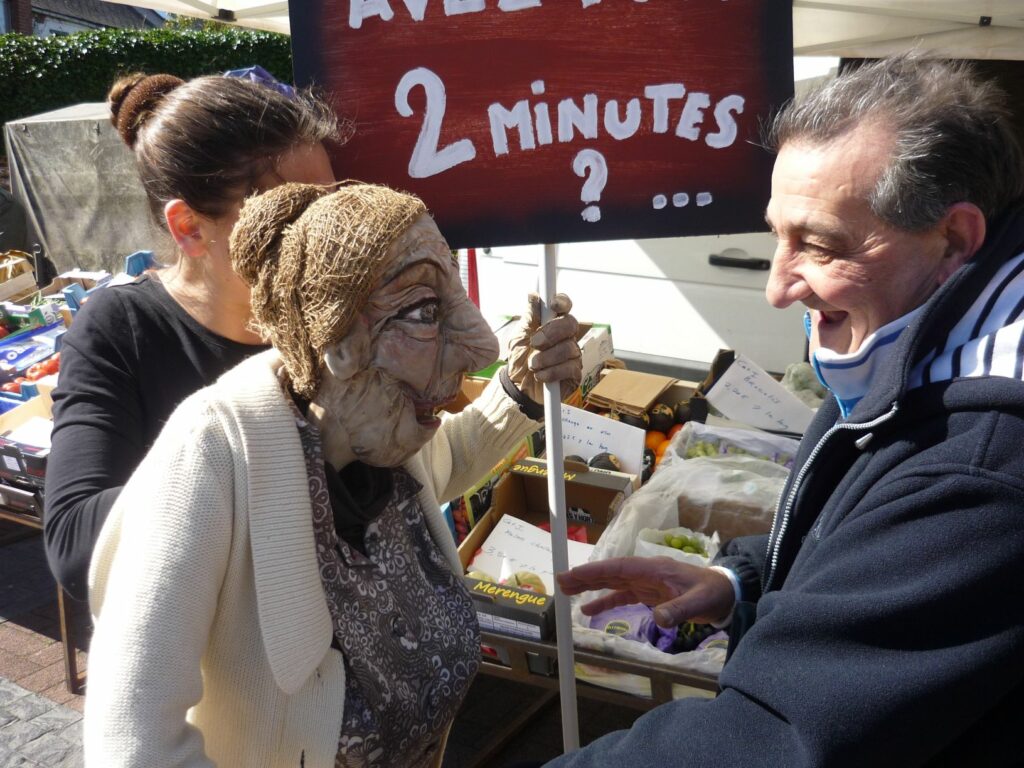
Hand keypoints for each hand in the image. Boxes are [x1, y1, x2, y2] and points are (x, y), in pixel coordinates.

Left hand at [506, 293, 581, 402]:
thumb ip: (529, 317)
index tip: (553, 305)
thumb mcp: (519, 336)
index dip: (562, 302)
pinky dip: (551, 372)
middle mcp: (566, 336)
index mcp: (553, 322)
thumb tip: (534, 296)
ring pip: (568, 348)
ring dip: (546, 358)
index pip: (565, 306)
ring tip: (533, 365)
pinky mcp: (574, 373)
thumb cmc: (520, 358)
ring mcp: (573, 354)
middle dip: (551, 333)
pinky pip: (569, 368)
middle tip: (534, 343)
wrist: (518, 387)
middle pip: (571, 324)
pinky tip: (540, 376)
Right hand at [556, 556, 734, 626]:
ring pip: (612, 582)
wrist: (726, 594)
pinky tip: (589, 610)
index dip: (595, 571)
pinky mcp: (648, 594)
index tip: (573, 573)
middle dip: (585, 576)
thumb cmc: (713, 594)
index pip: (619, 568)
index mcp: (654, 569)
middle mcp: (645, 573)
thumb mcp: (699, 602)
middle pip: (610, 573)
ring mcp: (646, 583)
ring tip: (567, 591)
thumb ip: (679, 610)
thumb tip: (658, 619)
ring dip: (590, 586)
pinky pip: (622, 596)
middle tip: (560, 582)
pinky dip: (605, 601)